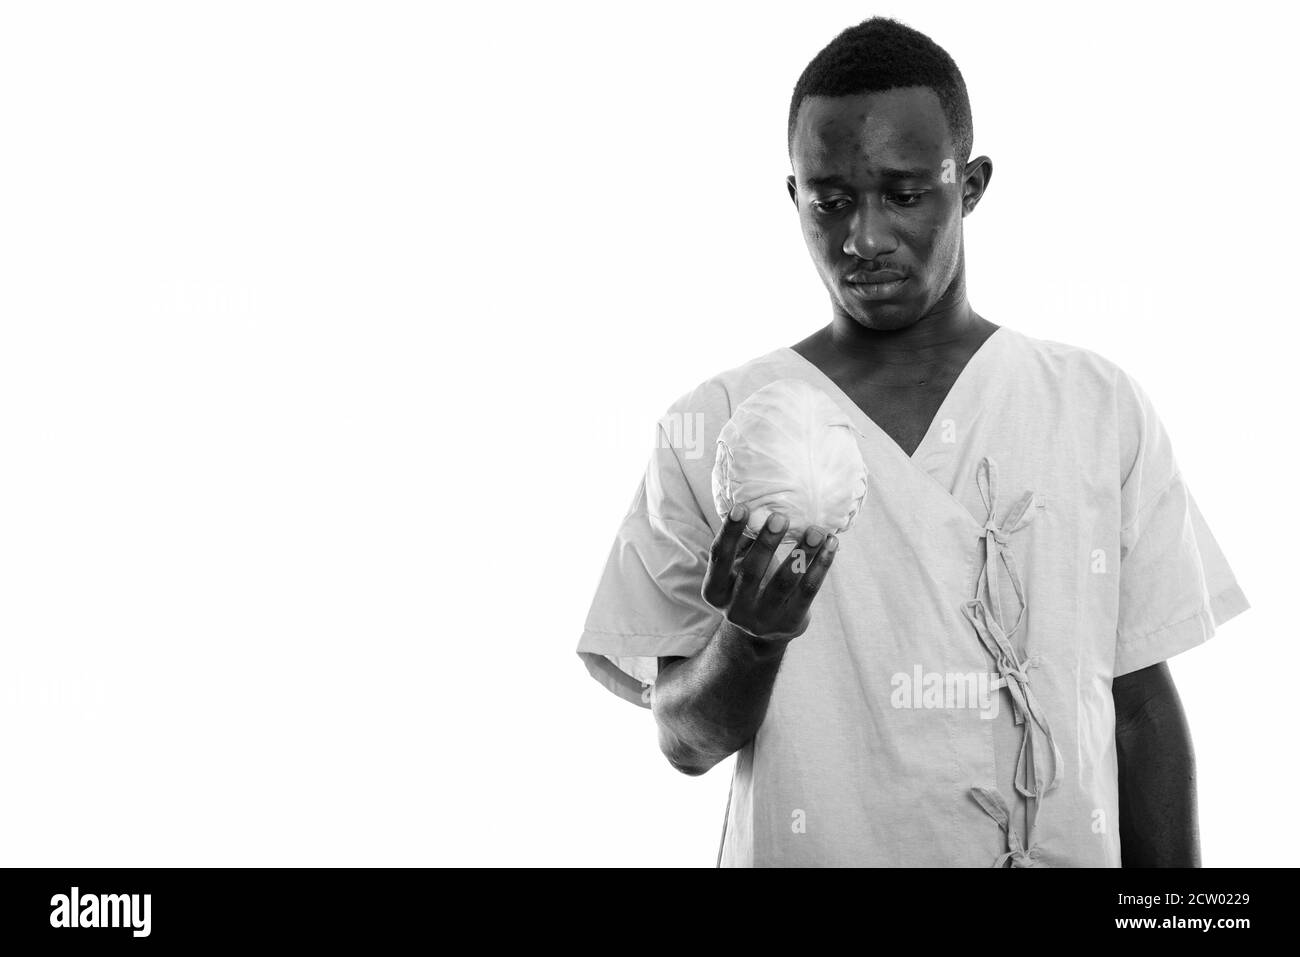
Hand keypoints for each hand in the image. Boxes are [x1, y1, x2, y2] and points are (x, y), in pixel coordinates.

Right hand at [701, 505, 837, 643]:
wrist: (765, 628)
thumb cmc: (750, 583)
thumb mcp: (738, 567)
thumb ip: (743, 543)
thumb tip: (759, 506)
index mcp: (715, 591)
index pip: (719, 558)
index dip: (729, 533)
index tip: (741, 507)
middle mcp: (735, 609)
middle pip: (751, 571)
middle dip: (767, 543)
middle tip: (780, 517)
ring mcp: (763, 620)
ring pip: (785, 582)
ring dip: (802, 553)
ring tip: (817, 531)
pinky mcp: (790, 624)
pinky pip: (808, 591)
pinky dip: (820, 566)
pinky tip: (830, 545)